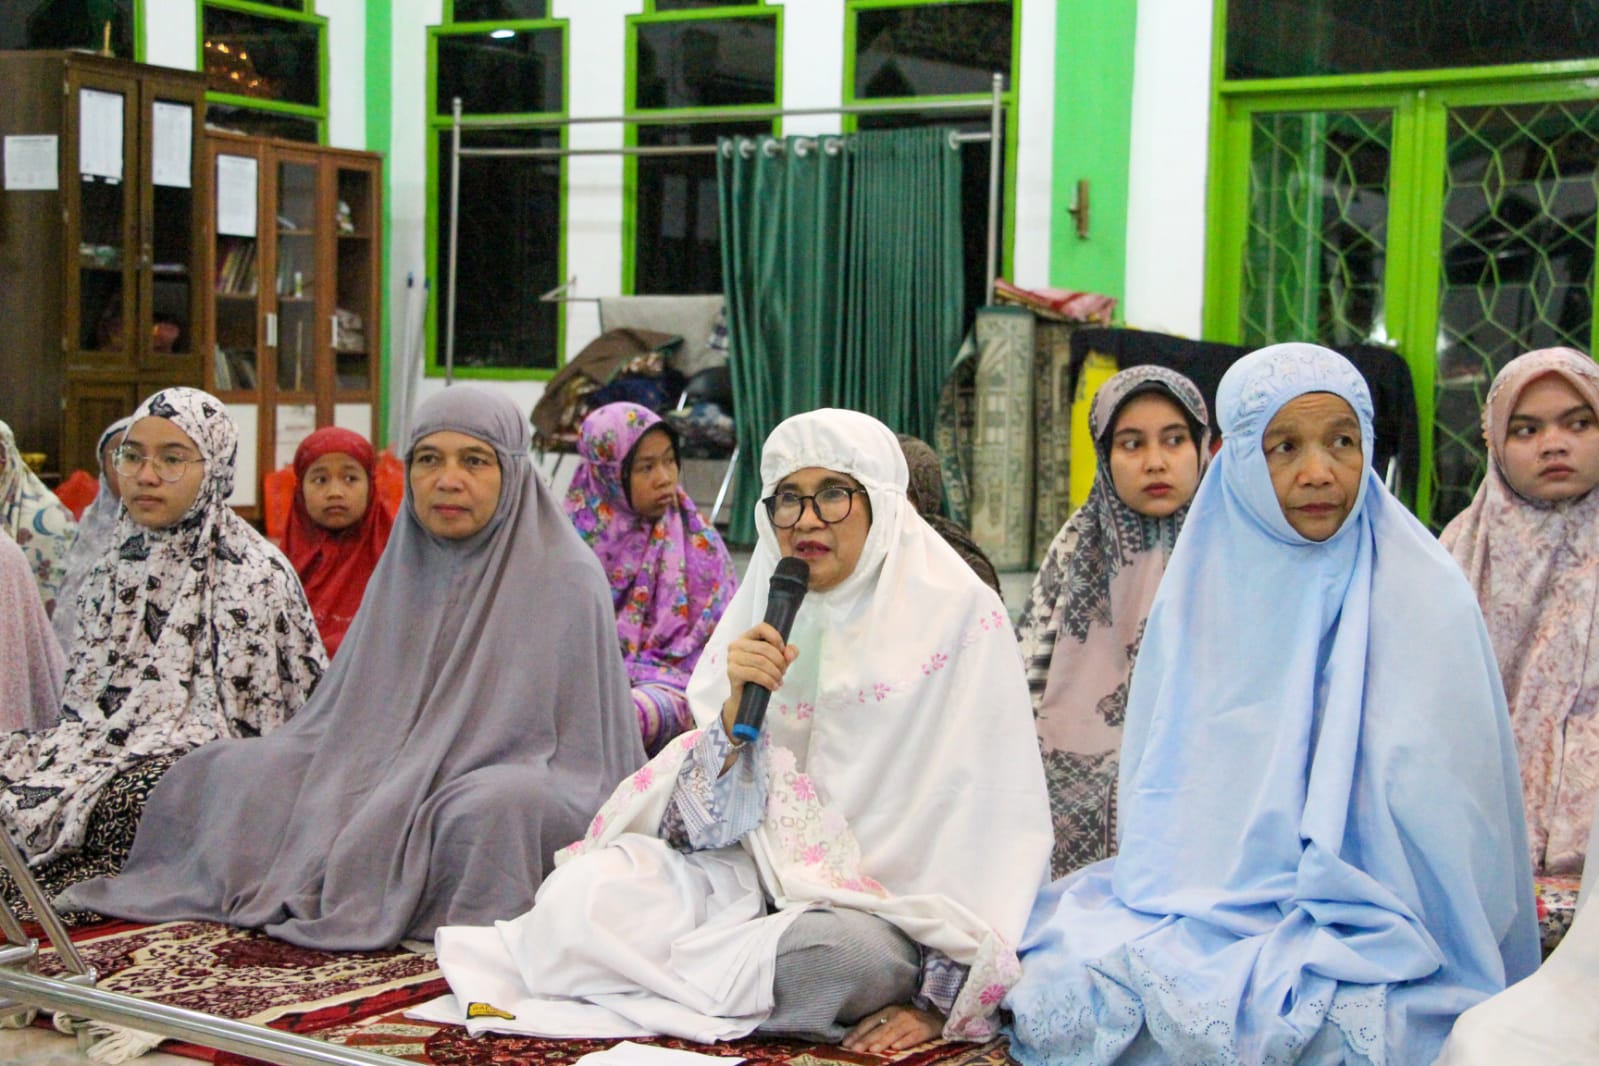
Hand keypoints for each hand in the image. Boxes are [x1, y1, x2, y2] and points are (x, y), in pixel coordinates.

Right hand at [719, 622, 799, 736]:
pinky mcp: (732, 672)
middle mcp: (736, 645)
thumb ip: (789, 652)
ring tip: (779, 681)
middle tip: (783, 672)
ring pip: (761, 661)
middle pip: (764, 648)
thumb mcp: (778, 661)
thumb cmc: (761, 675)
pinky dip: (768, 681)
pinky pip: (755, 674)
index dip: (776, 638)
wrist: (745, 698)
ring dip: (775, 673)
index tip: (783, 652)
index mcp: (746, 637)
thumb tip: (789, 654)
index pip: (762, 627)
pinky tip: (774, 686)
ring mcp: (732, 658)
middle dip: (779, 661)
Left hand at [842, 1004, 942, 1053]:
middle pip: (879, 1028)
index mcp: (888, 1011)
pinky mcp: (925, 1029)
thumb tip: (858, 1040)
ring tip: (872, 1050)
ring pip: (894, 1032)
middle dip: (866, 1039)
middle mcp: (899, 1014)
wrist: (940, 1015)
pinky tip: (896, 1048)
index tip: (845, 1044)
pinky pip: (913, 1036)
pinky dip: (905, 1041)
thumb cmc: (914, 1018)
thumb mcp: (895, 1018)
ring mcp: (912, 1021)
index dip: (857, 1032)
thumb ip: (879, 1026)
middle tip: (855, 1050)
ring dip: (883, 1041)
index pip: (869, 1022)